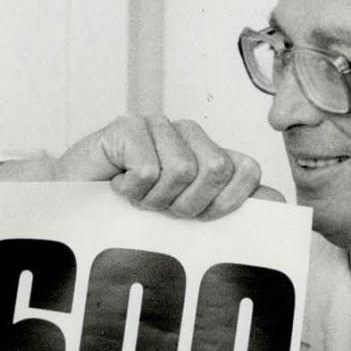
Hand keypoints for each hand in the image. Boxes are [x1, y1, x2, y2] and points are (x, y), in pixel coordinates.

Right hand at [54, 114, 263, 218]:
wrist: (73, 215)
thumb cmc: (130, 220)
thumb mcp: (187, 223)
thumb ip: (233, 209)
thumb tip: (277, 204)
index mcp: (209, 156)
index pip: (247, 169)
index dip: (224, 205)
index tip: (195, 219)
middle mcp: (188, 136)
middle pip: (218, 169)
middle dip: (187, 206)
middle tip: (159, 210)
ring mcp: (157, 126)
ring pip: (182, 170)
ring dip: (153, 200)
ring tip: (135, 199)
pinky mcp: (126, 126)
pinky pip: (149, 168)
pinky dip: (131, 190)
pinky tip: (117, 186)